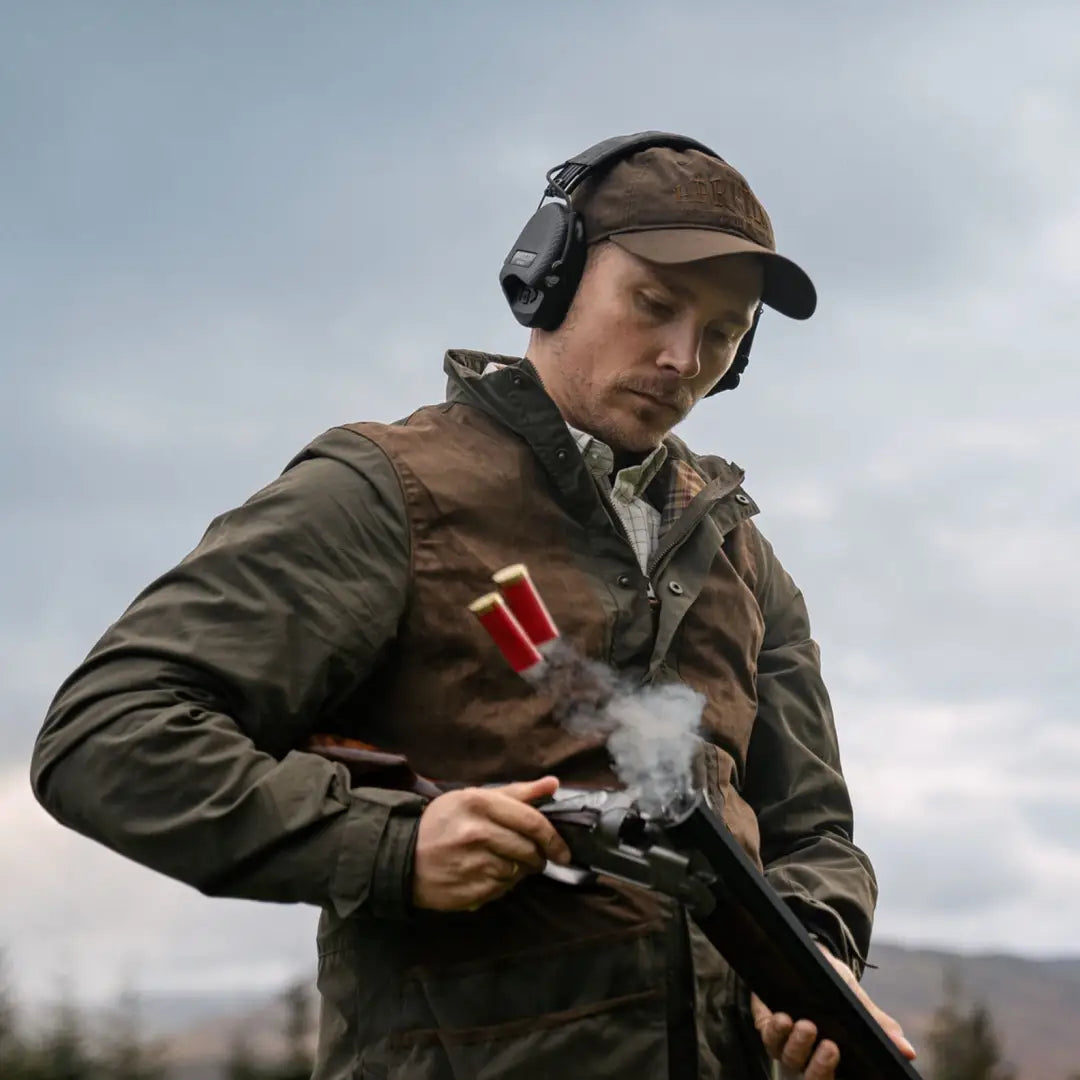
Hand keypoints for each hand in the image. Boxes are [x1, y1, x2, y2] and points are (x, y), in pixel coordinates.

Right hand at [411, 775, 572, 911]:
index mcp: (480, 803)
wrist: (401, 855)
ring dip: (520, 870)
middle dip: (538, 856)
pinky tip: (490, 875)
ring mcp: (473, 862)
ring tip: (505, 863)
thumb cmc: (443, 823)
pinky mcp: (469, 889)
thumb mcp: (474, 797)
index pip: (532, 822)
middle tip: (533, 857)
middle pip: (529, 849)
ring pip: (518, 871)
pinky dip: (504, 885)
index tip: (561, 849)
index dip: (553, 838)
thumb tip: (553, 783)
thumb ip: (517, 792)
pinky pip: (503, 889)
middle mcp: (477, 831)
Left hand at [750, 944, 915, 1078]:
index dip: (833, 1073)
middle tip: (830, 1046)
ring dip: (797, 1044)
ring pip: (789, 1057)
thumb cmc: (835, 984)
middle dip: (819, 1067)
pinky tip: (783, 1017)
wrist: (809, 956)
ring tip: (806, 1024)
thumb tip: (908, 1050)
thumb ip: (877, 1024)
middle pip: (811, 1077)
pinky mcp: (766, 1024)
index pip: (833, 1077)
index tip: (843, 1057)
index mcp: (833, 1057)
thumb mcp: (857, 1001)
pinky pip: (767, 1035)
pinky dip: (775, 1030)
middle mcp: (809, 1055)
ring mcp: (787, 1041)